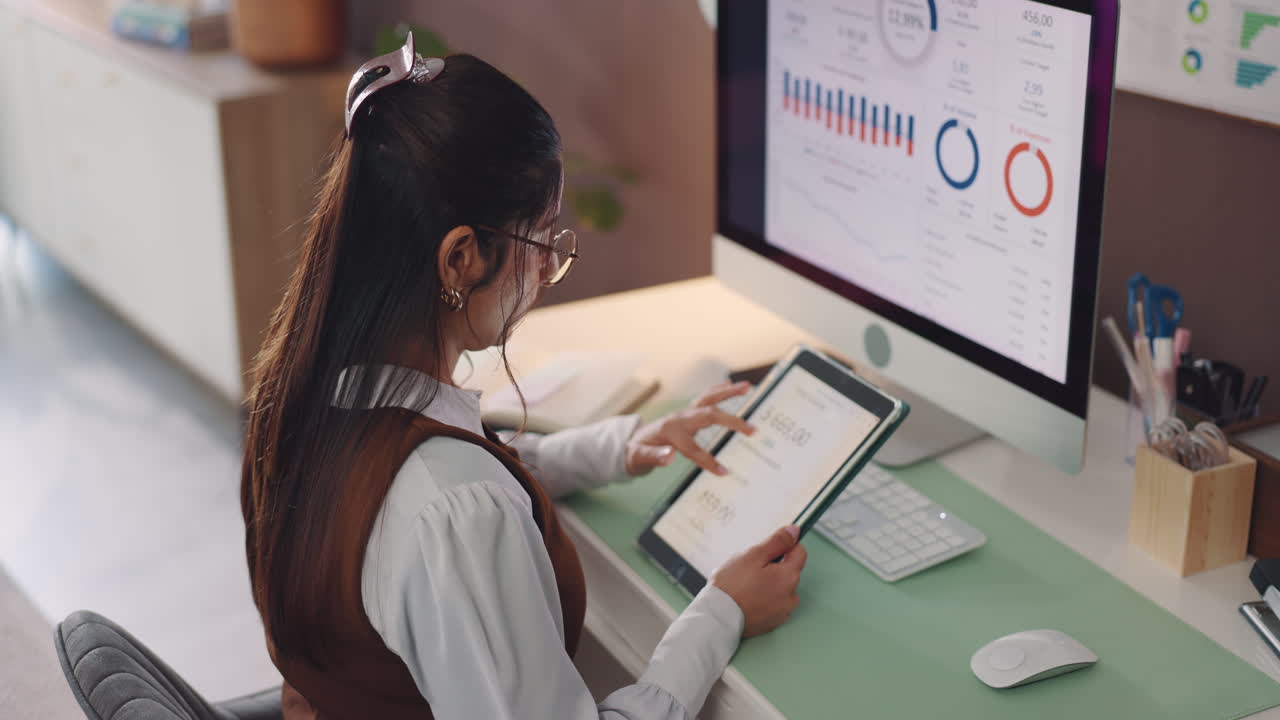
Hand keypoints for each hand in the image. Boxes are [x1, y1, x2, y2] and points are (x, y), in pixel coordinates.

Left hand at [624, 381, 756, 476]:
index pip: (692, 447)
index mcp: (670, 430)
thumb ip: (654, 456)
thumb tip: (669, 457)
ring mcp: (685, 413)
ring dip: (728, 393)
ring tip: (747, 386)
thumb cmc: (637, 451)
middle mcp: (680, 418)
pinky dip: (720, 391)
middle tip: (753, 429)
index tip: (724, 471)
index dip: (707, 460)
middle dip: (731, 421)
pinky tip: (732, 386)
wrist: (632, 442)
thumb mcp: (640, 458)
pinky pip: (707, 399)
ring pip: (709, 399)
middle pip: (708, 414)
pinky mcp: (688, 413)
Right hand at [711, 525, 807, 637]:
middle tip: (749, 569)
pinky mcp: (774, 623)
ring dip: (769, 584)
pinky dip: (764, 599)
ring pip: (780, 588)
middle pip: (789, 571)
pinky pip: (773, 604)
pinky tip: (747, 599)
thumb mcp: (753, 555)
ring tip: (746, 586)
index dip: (784, 546)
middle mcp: (792, 596)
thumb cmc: (733, 585)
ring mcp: (783, 612)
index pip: (799, 552)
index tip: (768, 550)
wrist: (718, 618)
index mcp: (789, 577)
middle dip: (773, 567)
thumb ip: (777, 542)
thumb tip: (795, 531)